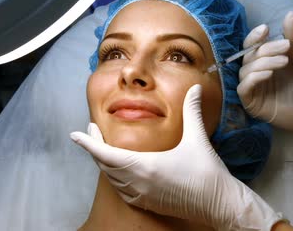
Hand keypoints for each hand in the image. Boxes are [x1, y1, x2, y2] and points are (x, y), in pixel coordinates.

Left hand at [70, 85, 282, 230]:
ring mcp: (142, 196)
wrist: (218, 204)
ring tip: (103, 147)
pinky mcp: (148, 204)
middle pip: (105, 165)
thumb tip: (194, 87)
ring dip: (104, 162)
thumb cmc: (207, 172)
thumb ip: (192, 110)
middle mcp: (138, 183)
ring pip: (112, 179)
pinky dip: (115, 177)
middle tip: (91, 130)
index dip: (88, 143)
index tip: (74, 134)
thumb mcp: (197, 138)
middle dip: (95, 148)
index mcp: (144, 167)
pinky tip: (120, 170)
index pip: (105, 154)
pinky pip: (122, 190)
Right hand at [237, 11, 292, 162]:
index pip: (249, 45)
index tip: (266, 29)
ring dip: (264, 62)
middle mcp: (251, 73)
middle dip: (266, 49)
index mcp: (259, 60)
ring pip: (246, 70)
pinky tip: (269, 74)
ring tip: (284, 61)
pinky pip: (244, 88)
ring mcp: (250, 88)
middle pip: (249, 56)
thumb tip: (291, 13)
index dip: (254, 36)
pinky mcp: (250, 103)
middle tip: (286, 46)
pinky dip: (254, 78)